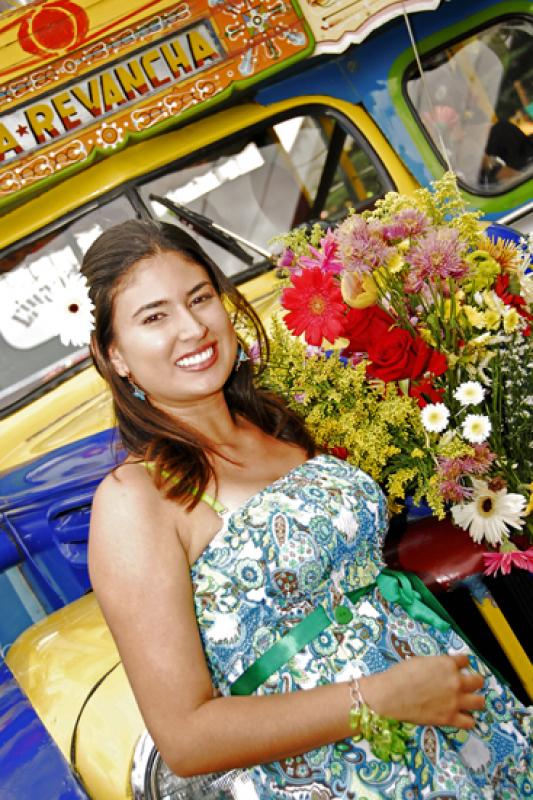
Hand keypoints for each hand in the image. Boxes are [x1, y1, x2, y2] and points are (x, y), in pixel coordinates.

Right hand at [360, 653, 484, 729]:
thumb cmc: (401, 674)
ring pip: (480, 702)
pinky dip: (467, 720)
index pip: (465, 660)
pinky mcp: (450, 718)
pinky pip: (470, 722)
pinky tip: (460, 716)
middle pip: (478, 681)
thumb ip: (437, 665)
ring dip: (475, 700)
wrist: (391, 695)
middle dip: (474, 681)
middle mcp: (456, 682)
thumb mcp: (421, 661)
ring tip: (468, 702)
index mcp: (448, 664)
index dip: (461, 663)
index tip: (458, 667)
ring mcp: (455, 701)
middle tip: (467, 685)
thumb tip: (440, 669)